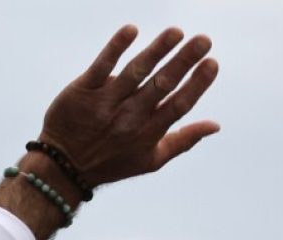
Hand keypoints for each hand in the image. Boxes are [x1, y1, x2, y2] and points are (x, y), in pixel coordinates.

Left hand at [40, 25, 219, 185]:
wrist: (66, 166)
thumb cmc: (114, 161)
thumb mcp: (152, 159)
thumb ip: (184, 140)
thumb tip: (216, 125)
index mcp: (149, 134)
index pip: (177, 106)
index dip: (196, 85)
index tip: (212, 63)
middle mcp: (130, 118)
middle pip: (161, 86)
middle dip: (184, 62)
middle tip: (204, 40)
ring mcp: (107, 103)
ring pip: (135, 73)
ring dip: (157, 50)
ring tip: (176, 33)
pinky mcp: (85, 90)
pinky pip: (102, 66)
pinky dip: (116, 48)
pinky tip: (132, 30)